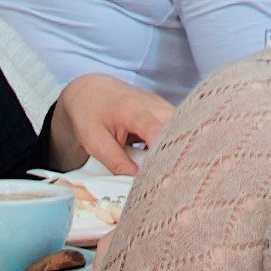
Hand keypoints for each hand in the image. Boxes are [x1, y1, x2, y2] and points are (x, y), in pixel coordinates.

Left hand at [52, 75, 169, 167]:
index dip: (162, 156)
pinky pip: (175, 129)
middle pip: (178, 131)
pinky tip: (160, 159)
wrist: (89, 89)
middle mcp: (153, 105)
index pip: (158, 132)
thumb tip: (137, 181)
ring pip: (180, 130)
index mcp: (133, 110)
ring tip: (163, 170)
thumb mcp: (95, 141)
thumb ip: (117, 162)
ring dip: (173, 150)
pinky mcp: (163, 110)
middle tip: (165, 178)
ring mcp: (160, 105)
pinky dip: (170, 145)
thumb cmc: (90, 112)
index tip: (162, 178)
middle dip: (175, 155)